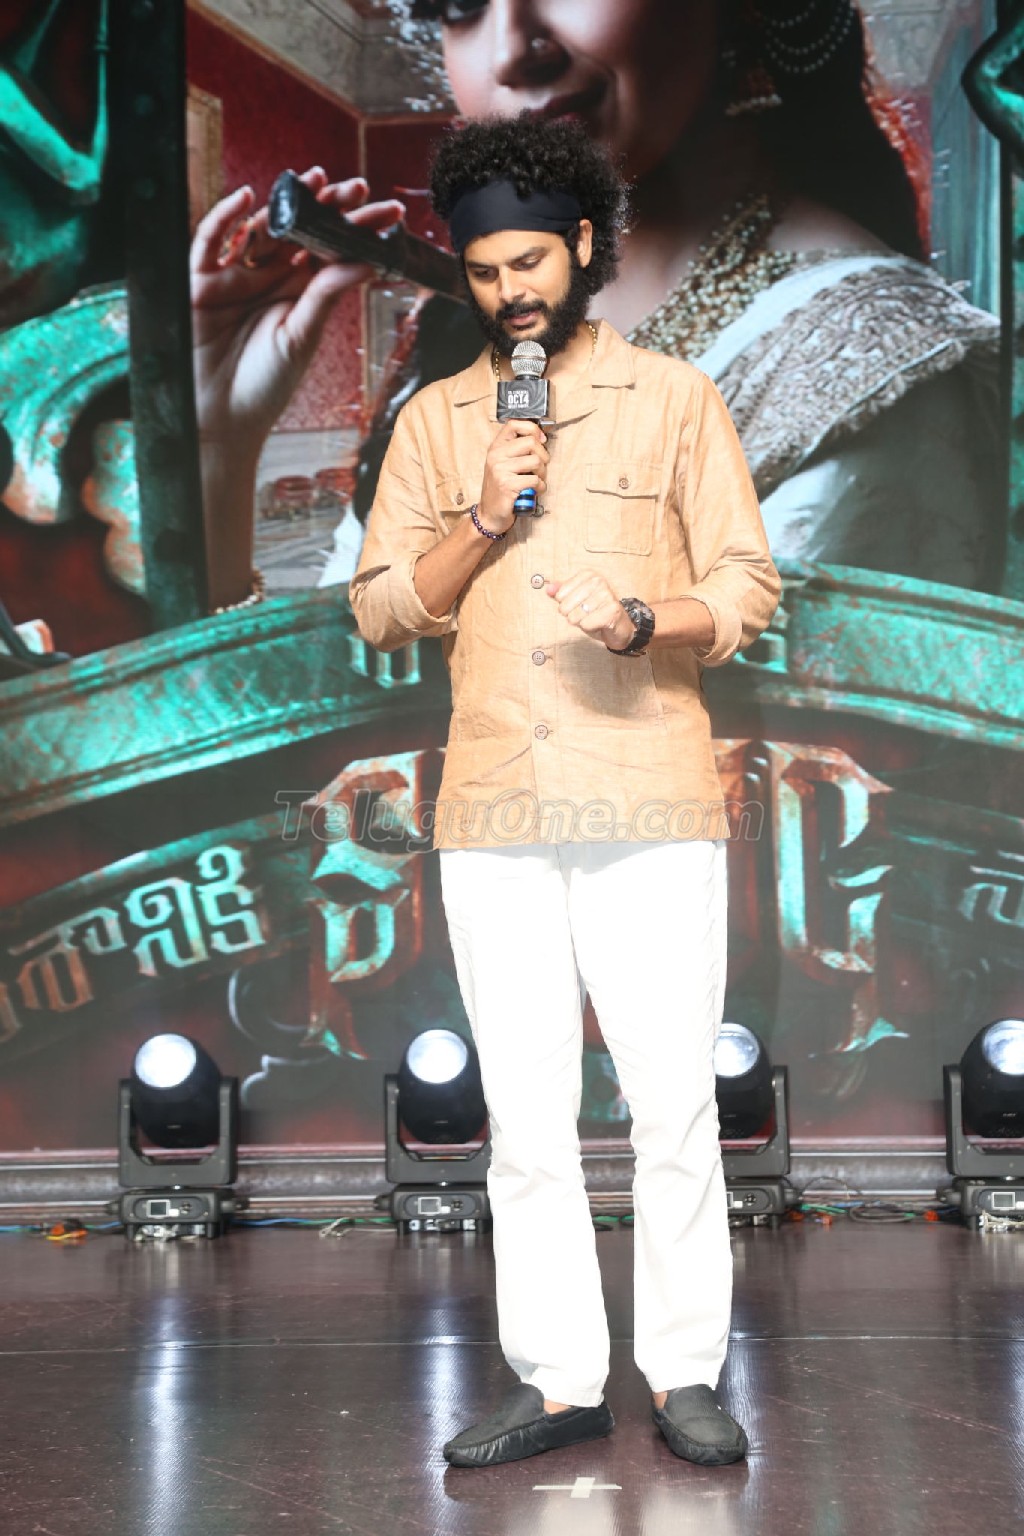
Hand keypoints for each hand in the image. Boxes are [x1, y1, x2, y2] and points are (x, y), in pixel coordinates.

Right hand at [190, 168, 406, 454]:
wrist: (223, 415)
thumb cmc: (266, 384)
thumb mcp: (302, 336)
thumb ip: (326, 296)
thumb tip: (366, 262)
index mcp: (299, 291)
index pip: (331, 250)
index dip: (355, 228)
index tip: (388, 212)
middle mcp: (269, 277)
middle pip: (301, 230)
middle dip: (329, 205)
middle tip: (359, 187)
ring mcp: (236, 275)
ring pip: (261, 227)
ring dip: (286, 203)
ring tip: (317, 181)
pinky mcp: (202, 280)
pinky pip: (210, 240)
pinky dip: (224, 217)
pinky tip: (246, 197)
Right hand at [477, 420, 548, 534]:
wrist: (489, 514)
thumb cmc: (501, 489)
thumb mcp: (503, 464)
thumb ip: (517, 450)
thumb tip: (541, 437)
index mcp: (495, 447)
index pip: (514, 424)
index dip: (532, 429)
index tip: (541, 440)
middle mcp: (496, 456)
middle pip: (531, 442)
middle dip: (543, 456)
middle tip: (540, 467)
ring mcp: (500, 470)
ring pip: (536, 461)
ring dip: (543, 473)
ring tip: (537, 480)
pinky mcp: (507, 485)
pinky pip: (535, 480)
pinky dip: (540, 487)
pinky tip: (535, 491)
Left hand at [547, 569, 634, 647]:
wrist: (618, 625)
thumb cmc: (595, 611)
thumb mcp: (576, 599)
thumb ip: (561, 592)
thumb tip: (548, 588)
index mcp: (588, 575)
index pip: (560, 594)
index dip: (564, 604)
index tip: (577, 604)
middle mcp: (598, 581)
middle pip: (566, 605)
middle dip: (572, 615)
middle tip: (585, 614)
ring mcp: (607, 594)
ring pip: (575, 616)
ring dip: (581, 622)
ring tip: (592, 618)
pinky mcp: (612, 610)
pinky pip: (586, 624)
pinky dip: (590, 627)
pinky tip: (598, 624)